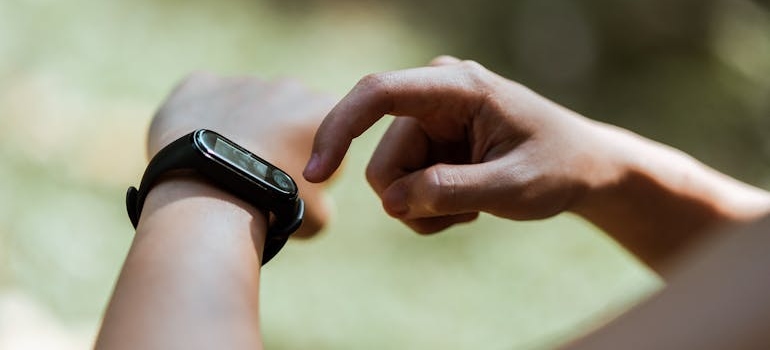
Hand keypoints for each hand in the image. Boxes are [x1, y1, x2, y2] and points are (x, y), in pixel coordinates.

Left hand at [149, 72, 336, 236]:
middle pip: (287, 113)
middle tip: (260, 175)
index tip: (297, 184)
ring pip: (245, 105)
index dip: (316, 161)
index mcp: (324, 109)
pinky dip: (201, 118)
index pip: (329, 134)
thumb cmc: (273, 206)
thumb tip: (313, 201)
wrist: (212, 194)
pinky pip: (203, 97)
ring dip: (242, 127)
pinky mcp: (201, 83)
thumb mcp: (318, 216)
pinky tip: (199, 148)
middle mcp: (289, 86)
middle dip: (278, 137)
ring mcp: (244, 81)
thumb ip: (324, 200)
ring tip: (226, 167)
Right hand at [304, 56, 614, 233]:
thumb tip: (392, 201)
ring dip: (427, 207)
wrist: (583, 167)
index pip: (377, 94)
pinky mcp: (428, 142)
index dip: (338, 129)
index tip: (316, 172)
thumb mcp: (514, 186)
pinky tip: (468, 202)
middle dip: (414, 200)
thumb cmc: (557, 166)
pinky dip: (431, 206)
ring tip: (474, 206)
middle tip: (464, 213)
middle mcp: (433, 94)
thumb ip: (452, 192)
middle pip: (383, 162)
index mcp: (455, 86)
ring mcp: (428, 119)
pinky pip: (404, 186)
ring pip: (390, 181)